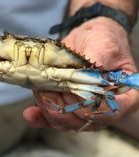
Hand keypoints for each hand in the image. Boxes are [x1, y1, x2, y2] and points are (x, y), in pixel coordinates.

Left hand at [23, 17, 138, 130]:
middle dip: (62, 109)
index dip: (89, 108)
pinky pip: (55, 119)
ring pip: (67, 122)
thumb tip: (83, 80)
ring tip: (38, 92)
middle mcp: (107, 108)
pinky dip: (41, 117)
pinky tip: (30, 114)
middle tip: (47, 91)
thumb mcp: (104, 48)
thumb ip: (96, 66)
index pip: (110, 111)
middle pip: (84, 120)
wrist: (90, 34)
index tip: (71, 97)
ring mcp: (86, 109)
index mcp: (126, 96)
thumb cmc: (105, 39)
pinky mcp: (69, 105)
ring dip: (49, 109)